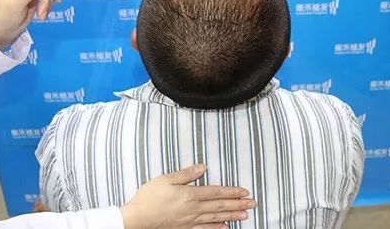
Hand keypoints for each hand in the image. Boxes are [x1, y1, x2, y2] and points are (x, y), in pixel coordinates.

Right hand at [120, 164, 255, 228]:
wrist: (136, 219)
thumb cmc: (148, 197)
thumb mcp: (166, 179)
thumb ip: (186, 173)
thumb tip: (203, 167)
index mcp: (190, 194)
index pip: (216, 192)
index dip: (231, 192)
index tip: (245, 191)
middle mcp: (193, 209)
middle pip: (220, 206)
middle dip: (238, 204)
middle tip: (253, 203)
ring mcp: (190, 221)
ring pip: (216, 218)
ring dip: (232, 216)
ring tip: (246, 215)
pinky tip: (226, 228)